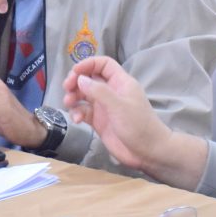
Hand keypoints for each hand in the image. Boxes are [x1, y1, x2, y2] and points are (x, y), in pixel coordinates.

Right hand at [63, 56, 170, 170]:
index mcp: (120, 82)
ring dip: (74, 97)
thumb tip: (80, 78)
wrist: (148, 152)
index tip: (75, 72)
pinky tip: (77, 120)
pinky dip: (77, 113)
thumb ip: (99, 91)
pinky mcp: (99, 121)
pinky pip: (84, 112)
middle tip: (67, 87)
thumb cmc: (138, 125)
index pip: (103, 64)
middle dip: (77, 81)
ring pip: (84, 95)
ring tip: (68, 103)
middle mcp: (111, 92)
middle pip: (90, 78)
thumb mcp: (119, 106)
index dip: (88, 64)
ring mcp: (105, 107)